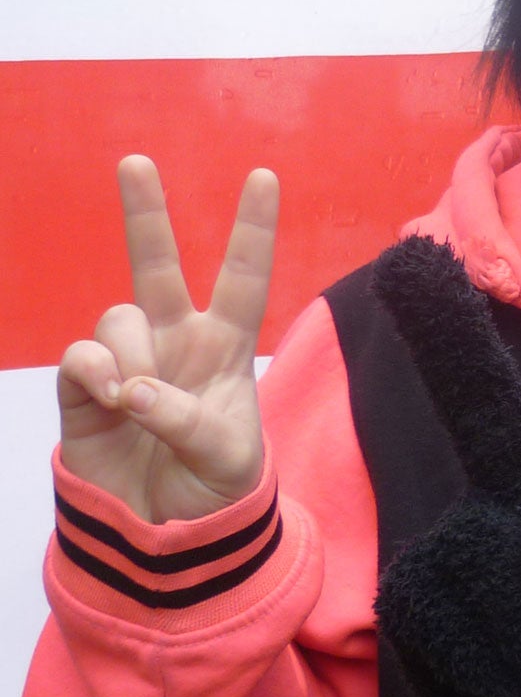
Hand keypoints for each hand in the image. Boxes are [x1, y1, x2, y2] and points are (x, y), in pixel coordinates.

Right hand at [55, 156, 274, 523]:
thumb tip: (136, 390)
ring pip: (119, 317)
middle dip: (146, 213)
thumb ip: (188, 419)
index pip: (244, 278)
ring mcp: (127, 360)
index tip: (263, 175)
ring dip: (132, 355)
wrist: (163, 534)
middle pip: (157, 266)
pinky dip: (96, 374)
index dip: (252, 229)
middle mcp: (175, 341)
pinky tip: (111, 400)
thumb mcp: (227, 458)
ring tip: (140, 401)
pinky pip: (80, 356)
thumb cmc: (213, 488)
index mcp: (226, 347)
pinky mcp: (82, 388)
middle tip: (135, 161)